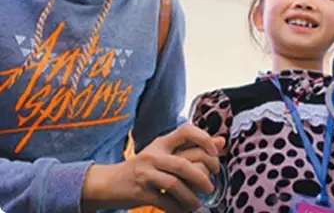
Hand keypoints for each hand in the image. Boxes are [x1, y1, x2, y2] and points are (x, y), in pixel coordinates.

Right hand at [82, 124, 221, 211]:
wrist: (108, 182)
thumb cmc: (144, 167)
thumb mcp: (165, 153)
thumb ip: (192, 148)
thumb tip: (222, 142)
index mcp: (162, 142)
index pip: (186, 131)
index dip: (204, 139)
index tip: (215, 153)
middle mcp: (154, 154)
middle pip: (184, 163)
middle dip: (202, 177)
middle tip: (211, 185)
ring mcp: (146, 173)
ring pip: (175, 184)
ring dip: (191, 197)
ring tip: (198, 203)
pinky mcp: (140, 192)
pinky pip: (165, 201)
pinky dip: (178, 208)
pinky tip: (185, 210)